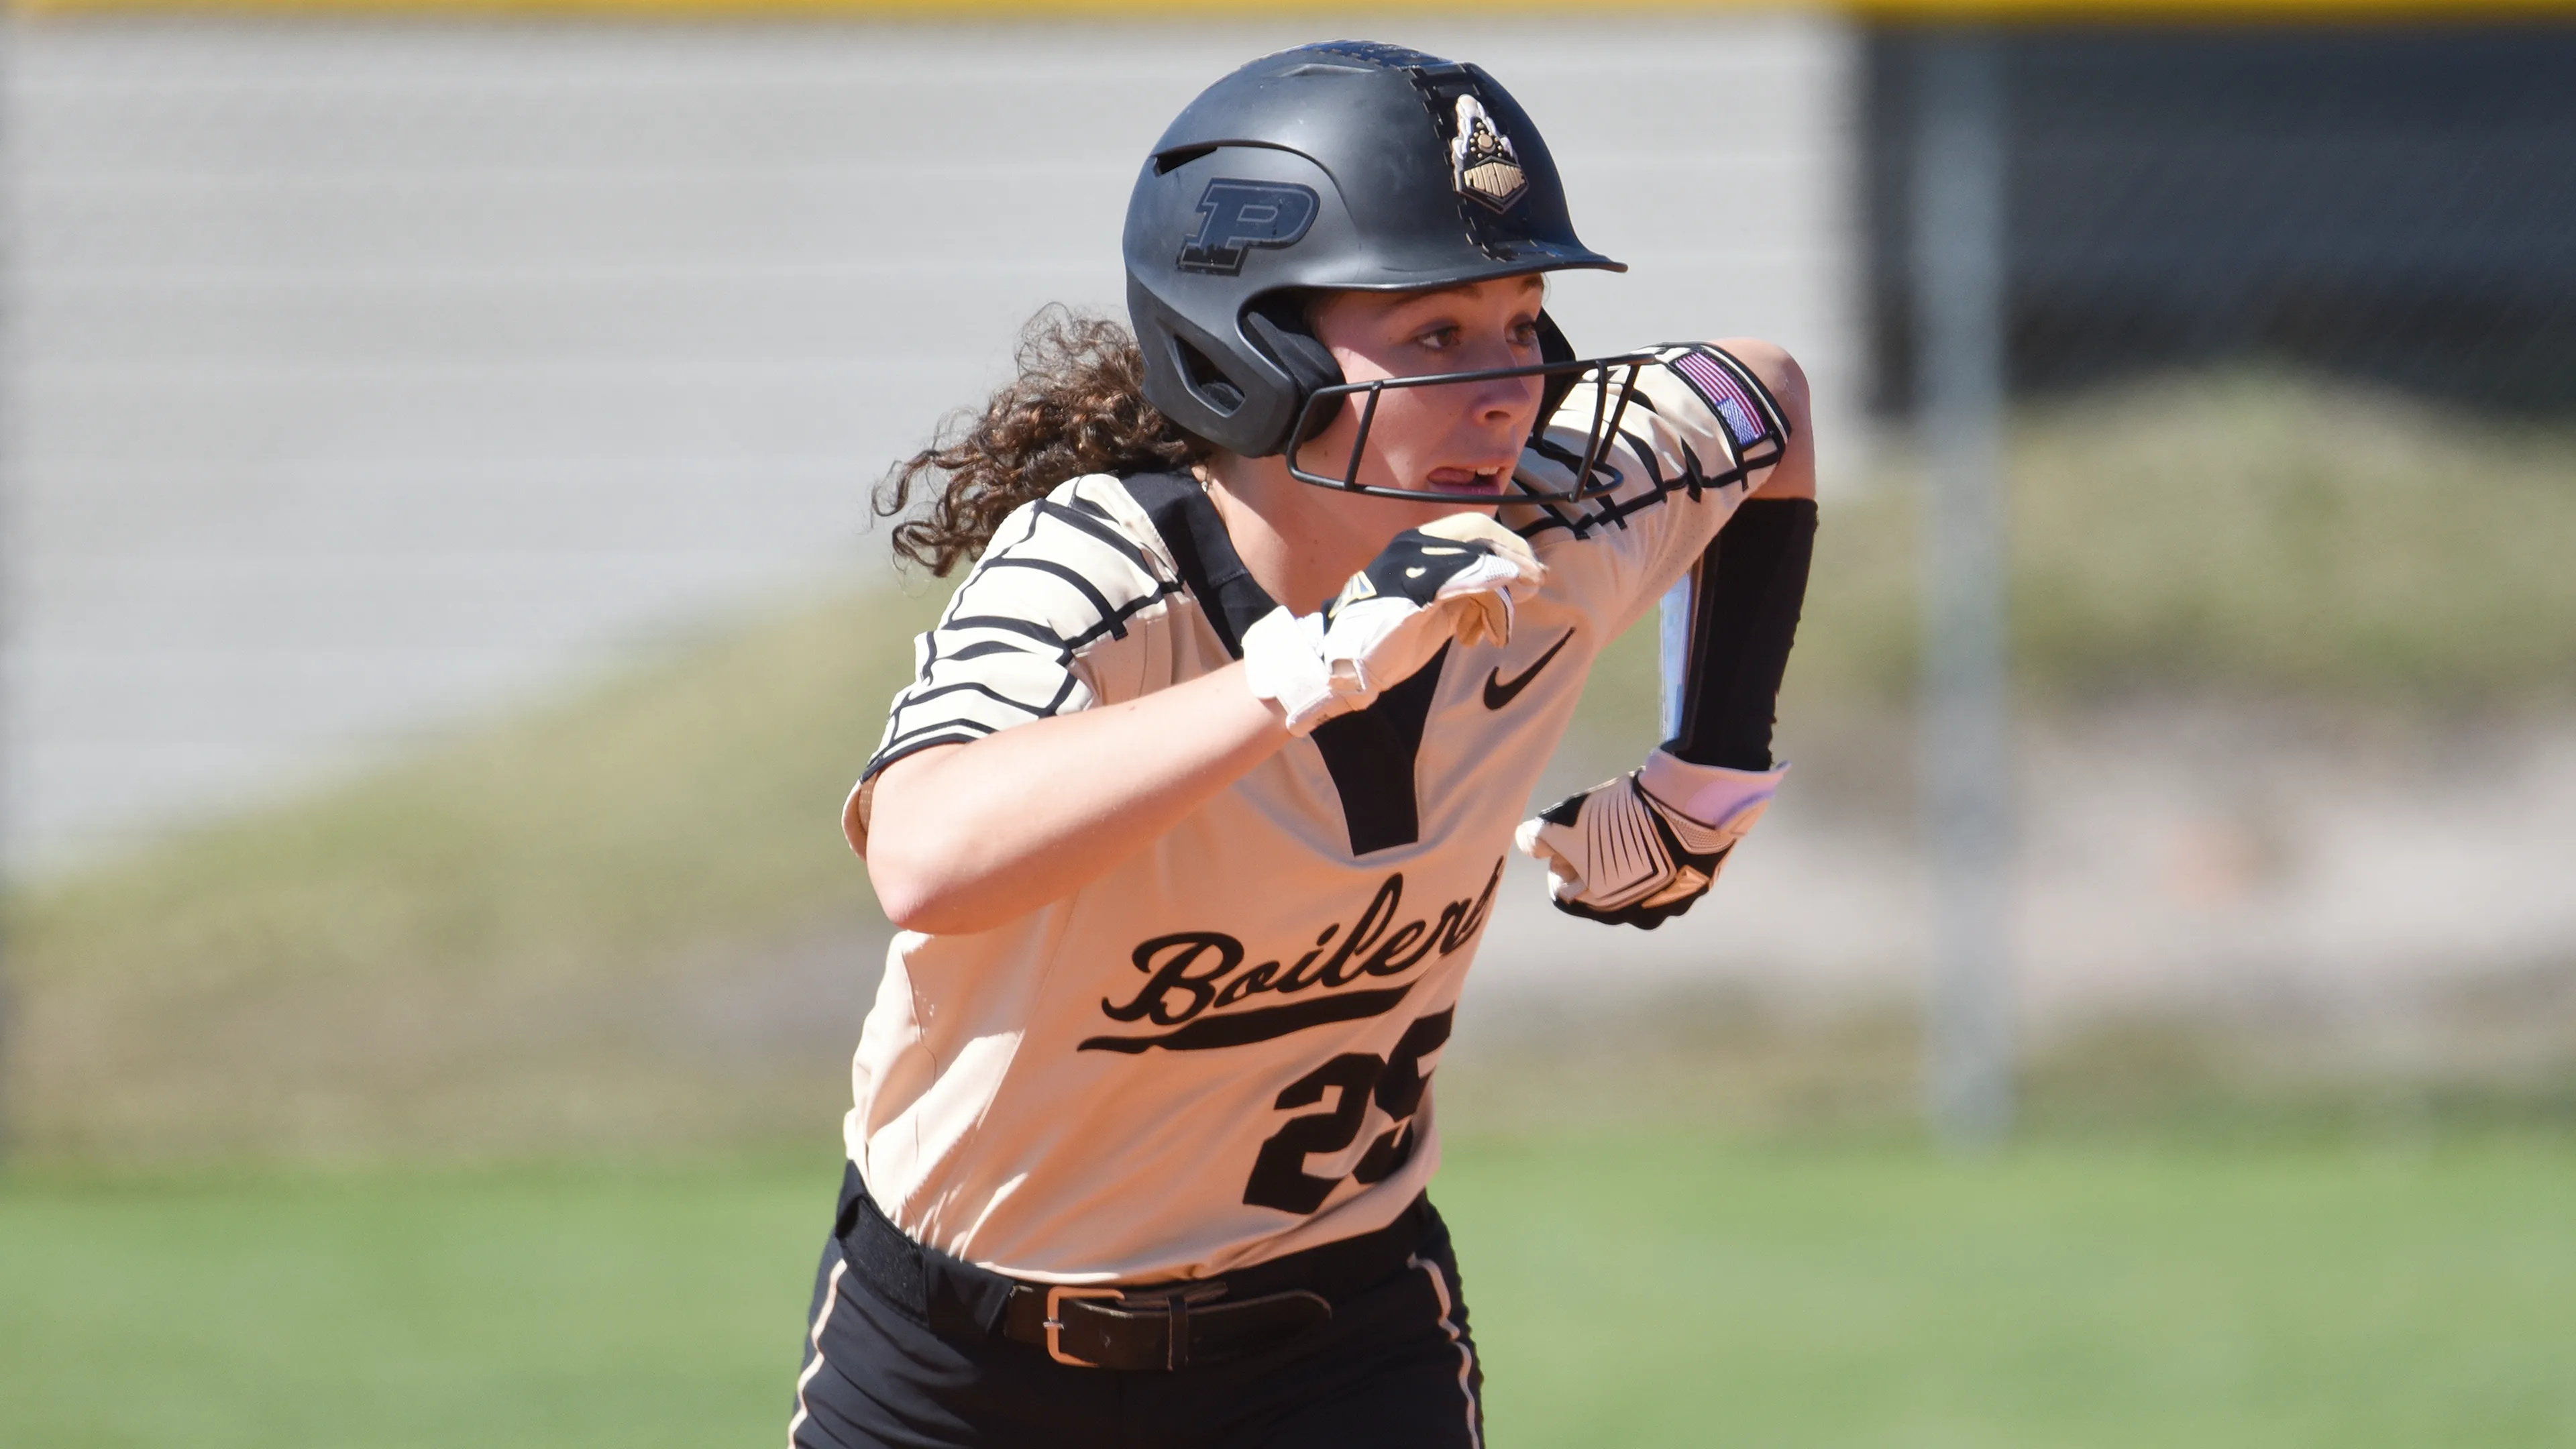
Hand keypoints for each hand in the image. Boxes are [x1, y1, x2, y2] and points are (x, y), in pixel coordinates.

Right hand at [1245, 514, 1544, 734]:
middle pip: (1479, 533)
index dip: (1508, 543)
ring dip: (1501, 592)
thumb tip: (1510, 579)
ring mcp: (1412, 566)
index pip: (1474, 525)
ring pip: (1475, 559)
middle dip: (1514, 557)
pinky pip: (1462, 582)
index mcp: (1417, 545)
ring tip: (1501, 626)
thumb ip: (1465, 588)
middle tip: (1535, 583)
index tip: (1530, 570)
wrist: (1345, 664)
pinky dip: (1487, 598)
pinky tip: (1487, 631)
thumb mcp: (1435, 606)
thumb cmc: (1389, 637)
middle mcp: (1415, 547)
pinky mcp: (1414, 591)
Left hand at [1515, 748, 1784, 928]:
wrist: (1688, 807)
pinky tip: (1659, 833)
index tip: (1568, 840)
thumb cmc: (1617, 817)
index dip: (1560, 863)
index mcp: (1598, 905)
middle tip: (1597, 833)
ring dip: (1628, 866)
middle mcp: (1635, 915)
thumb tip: (1527, 845)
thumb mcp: (1560, 820)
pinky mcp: (1696, 888)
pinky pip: (1668, 879)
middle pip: (1600, 894)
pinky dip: (1660, 862)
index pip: (1563, 893)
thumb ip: (1534, 838)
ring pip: (1637, 888)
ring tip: (1631, 831)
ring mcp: (1669, 904)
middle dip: (1592, 867)